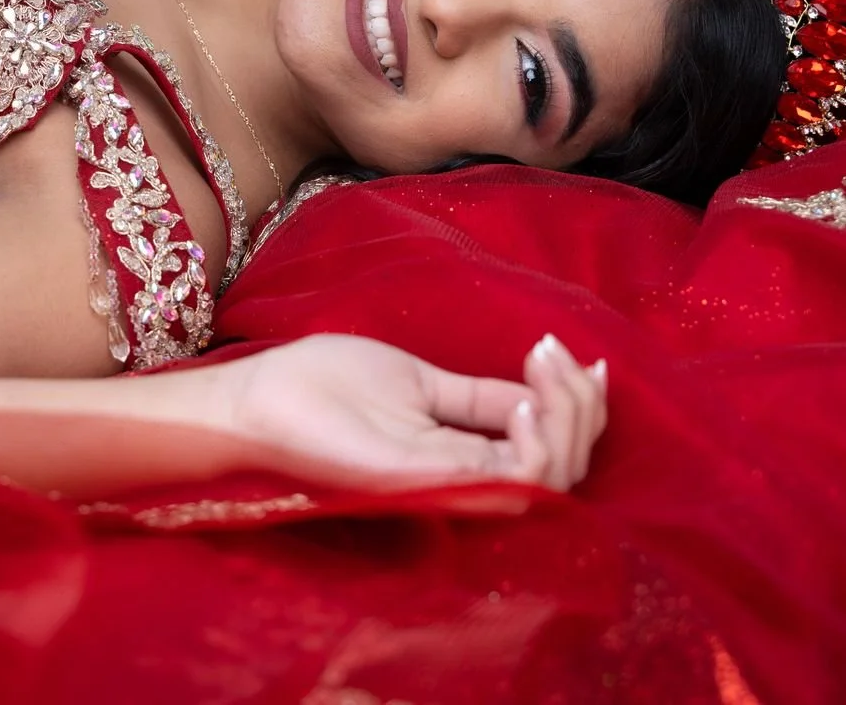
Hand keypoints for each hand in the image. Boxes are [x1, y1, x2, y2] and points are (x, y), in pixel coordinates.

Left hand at [219, 332, 606, 490]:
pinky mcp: (428, 484)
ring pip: (551, 479)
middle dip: (582, 410)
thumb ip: (477, 401)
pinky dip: (538, 442)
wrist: (260, 398)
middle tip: (558, 357)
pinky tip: (525, 402)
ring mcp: (448, 487)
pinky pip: (514, 484)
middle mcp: (464, 483)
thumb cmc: (325, 386)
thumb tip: (536, 393)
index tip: (585, 360)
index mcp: (462, 459)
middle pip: (564, 471)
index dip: (582, 412)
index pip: (549, 454)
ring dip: (567, 422)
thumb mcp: (420, 382)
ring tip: (543, 375)